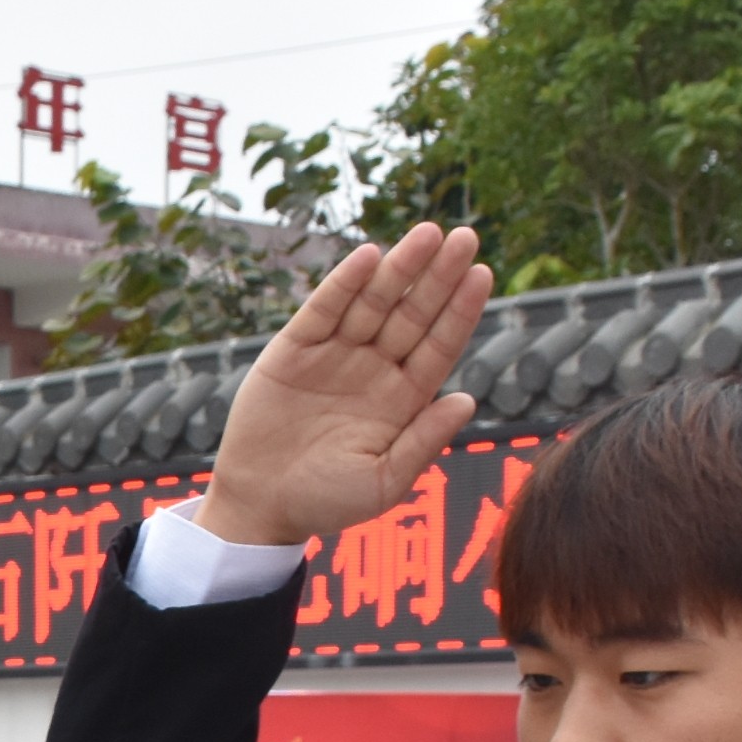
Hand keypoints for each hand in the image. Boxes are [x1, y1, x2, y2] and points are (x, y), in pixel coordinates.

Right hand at [197, 221, 491, 545]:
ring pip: (374, 303)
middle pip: (413, 314)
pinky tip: (369, 257)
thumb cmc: (324, 501)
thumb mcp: (382, 482)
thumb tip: (467, 400)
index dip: (460, 311)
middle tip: (465, 237)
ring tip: (427, 235)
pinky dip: (344, 284)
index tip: (482, 275)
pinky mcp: (293, 350)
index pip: (439, 345)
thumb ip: (423, 442)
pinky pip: (323, 310)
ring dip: (399, 268)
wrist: (260, 506)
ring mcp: (334, 355)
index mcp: (402, 398)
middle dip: (438, 276)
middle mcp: (373, 369)